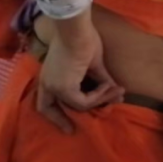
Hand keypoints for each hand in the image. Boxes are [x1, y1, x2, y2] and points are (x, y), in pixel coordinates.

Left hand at [37, 16, 123, 133]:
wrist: (77, 30)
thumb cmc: (82, 39)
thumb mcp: (93, 63)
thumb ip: (102, 80)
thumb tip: (117, 92)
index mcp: (50, 74)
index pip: (45, 98)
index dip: (54, 113)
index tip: (65, 124)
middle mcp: (47, 82)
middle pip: (46, 108)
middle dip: (60, 121)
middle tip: (71, 131)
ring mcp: (55, 86)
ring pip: (77, 105)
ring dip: (100, 98)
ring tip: (116, 90)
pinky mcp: (65, 89)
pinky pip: (84, 101)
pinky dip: (99, 95)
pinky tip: (109, 86)